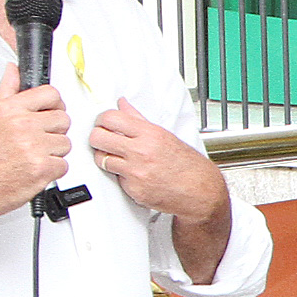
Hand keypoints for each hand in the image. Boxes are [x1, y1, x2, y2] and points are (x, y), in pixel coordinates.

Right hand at [0, 66, 70, 218]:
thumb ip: (8, 91)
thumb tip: (13, 70)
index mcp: (11, 109)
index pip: (51, 94)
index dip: (54, 105)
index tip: (49, 113)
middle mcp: (23, 125)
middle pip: (63, 119)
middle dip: (53, 132)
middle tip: (37, 141)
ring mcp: (34, 146)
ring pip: (65, 143)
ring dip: (53, 153)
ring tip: (32, 157)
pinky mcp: (42, 167)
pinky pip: (64, 165)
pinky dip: (53, 171)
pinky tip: (35, 169)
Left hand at [91, 97, 225, 222]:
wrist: (200, 191)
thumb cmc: (187, 165)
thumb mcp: (164, 136)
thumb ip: (139, 119)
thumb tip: (123, 105)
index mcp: (150, 134)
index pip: (110, 118)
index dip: (102, 120)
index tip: (103, 123)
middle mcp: (141, 152)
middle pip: (97, 137)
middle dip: (97, 137)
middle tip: (102, 138)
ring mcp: (136, 172)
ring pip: (100, 159)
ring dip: (105, 157)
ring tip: (118, 157)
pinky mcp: (134, 190)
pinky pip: (114, 178)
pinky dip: (120, 176)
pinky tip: (133, 174)